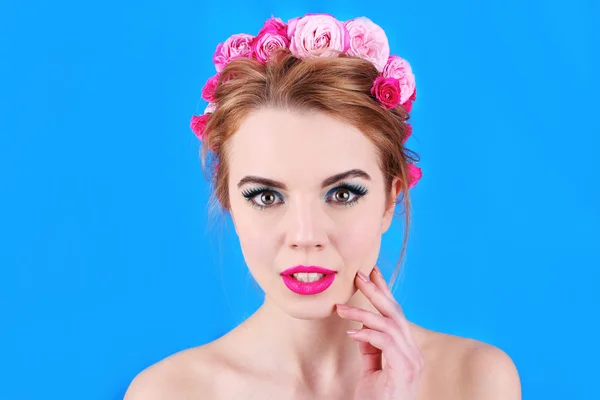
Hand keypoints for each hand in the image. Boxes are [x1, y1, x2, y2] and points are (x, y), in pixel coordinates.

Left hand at [336, 266, 423, 399]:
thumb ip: (371, 350)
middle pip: (395, 313)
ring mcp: (411, 361)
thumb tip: (361, 329)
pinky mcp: (404, 370)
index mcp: (407, 350)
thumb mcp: (371, 371)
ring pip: (389, 324)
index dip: (384, 292)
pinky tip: (351, 333)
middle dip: (376, 291)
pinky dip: (367, 334)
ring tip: (341, 308)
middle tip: (359, 275)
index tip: (371, 274)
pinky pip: (385, 342)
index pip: (395, 315)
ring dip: (362, 313)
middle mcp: (413, 353)